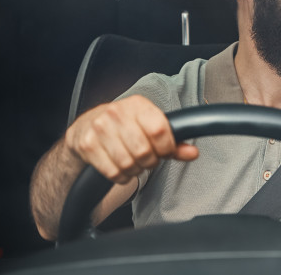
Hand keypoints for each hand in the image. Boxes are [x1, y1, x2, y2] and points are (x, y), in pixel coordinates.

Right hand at [64, 95, 198, 183]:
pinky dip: (121, 176)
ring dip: (135, 170)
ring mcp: (100, 128)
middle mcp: (117, 113)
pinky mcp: (87, 145)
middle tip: (147, 158)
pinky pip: (113, 172)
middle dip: (150, 161)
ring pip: (128, 164)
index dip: (166, 148)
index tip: (164, 151)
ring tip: (133, 161)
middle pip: (144, 151)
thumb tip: (193, 153)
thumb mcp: (151, 127)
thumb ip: (174, 142)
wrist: (87, 127)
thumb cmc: (126, 127)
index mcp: (138, 105)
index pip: (160, 130)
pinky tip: (120, 166)